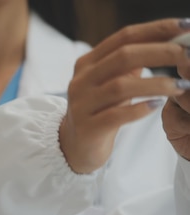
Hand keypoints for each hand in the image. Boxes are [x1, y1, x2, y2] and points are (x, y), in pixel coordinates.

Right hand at [59, 19, 189, 173]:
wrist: (75, 146)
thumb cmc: (101, 111)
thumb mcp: (114, 82)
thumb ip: (133, 63)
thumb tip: (170, 41)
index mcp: (88, 63)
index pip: (124, 37)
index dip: (156, 30)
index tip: (184, 27)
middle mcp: (80, 81)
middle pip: (123, 57)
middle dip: (161, 53)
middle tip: (187, 57)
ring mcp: (81, 105)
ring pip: (120, 86)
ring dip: (156, 84)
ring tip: (180, 86)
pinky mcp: (87, 129)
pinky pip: (116, 116)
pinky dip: (139, 109)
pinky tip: (156, 105)